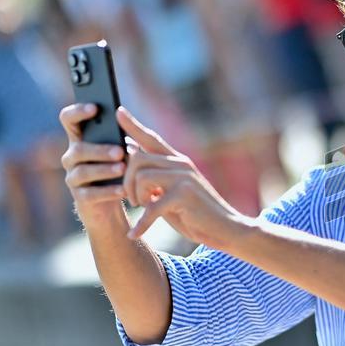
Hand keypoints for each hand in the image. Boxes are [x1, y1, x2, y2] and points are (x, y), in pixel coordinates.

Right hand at [59, 103, 126, 220]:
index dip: (77, 112)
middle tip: (120, 151)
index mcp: (82, 139)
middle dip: (99, 150)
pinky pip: (90, 194)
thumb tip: (120, 112)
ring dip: (104, 169)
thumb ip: (124, 132)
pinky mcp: (80, 198)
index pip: (69, 120)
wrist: (123, 199)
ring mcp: (74, 177)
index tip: (95, 107)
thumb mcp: (127, 148)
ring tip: (123, 169)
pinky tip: (123, 190)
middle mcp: (72, 157)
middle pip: (78, 149)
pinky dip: (107, 191)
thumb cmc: (126, 166)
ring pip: (83, 171)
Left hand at [116, 106, 248, 246]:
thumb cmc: (195, 212)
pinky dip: (141, 224)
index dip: (133, 125)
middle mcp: (181, 164)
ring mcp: (184, 177)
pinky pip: (152, 206)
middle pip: (137, 159)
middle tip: (133, 200)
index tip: (118, 111)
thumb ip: (153, 176)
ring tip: (143, 209)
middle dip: (126, 181)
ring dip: (136, 197)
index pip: (151, 138)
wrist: (226, 228)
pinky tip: (135, 234)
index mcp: (178, 161)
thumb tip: (130, 155)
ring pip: (141, 177)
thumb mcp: (172, 191)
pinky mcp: (184, 195)